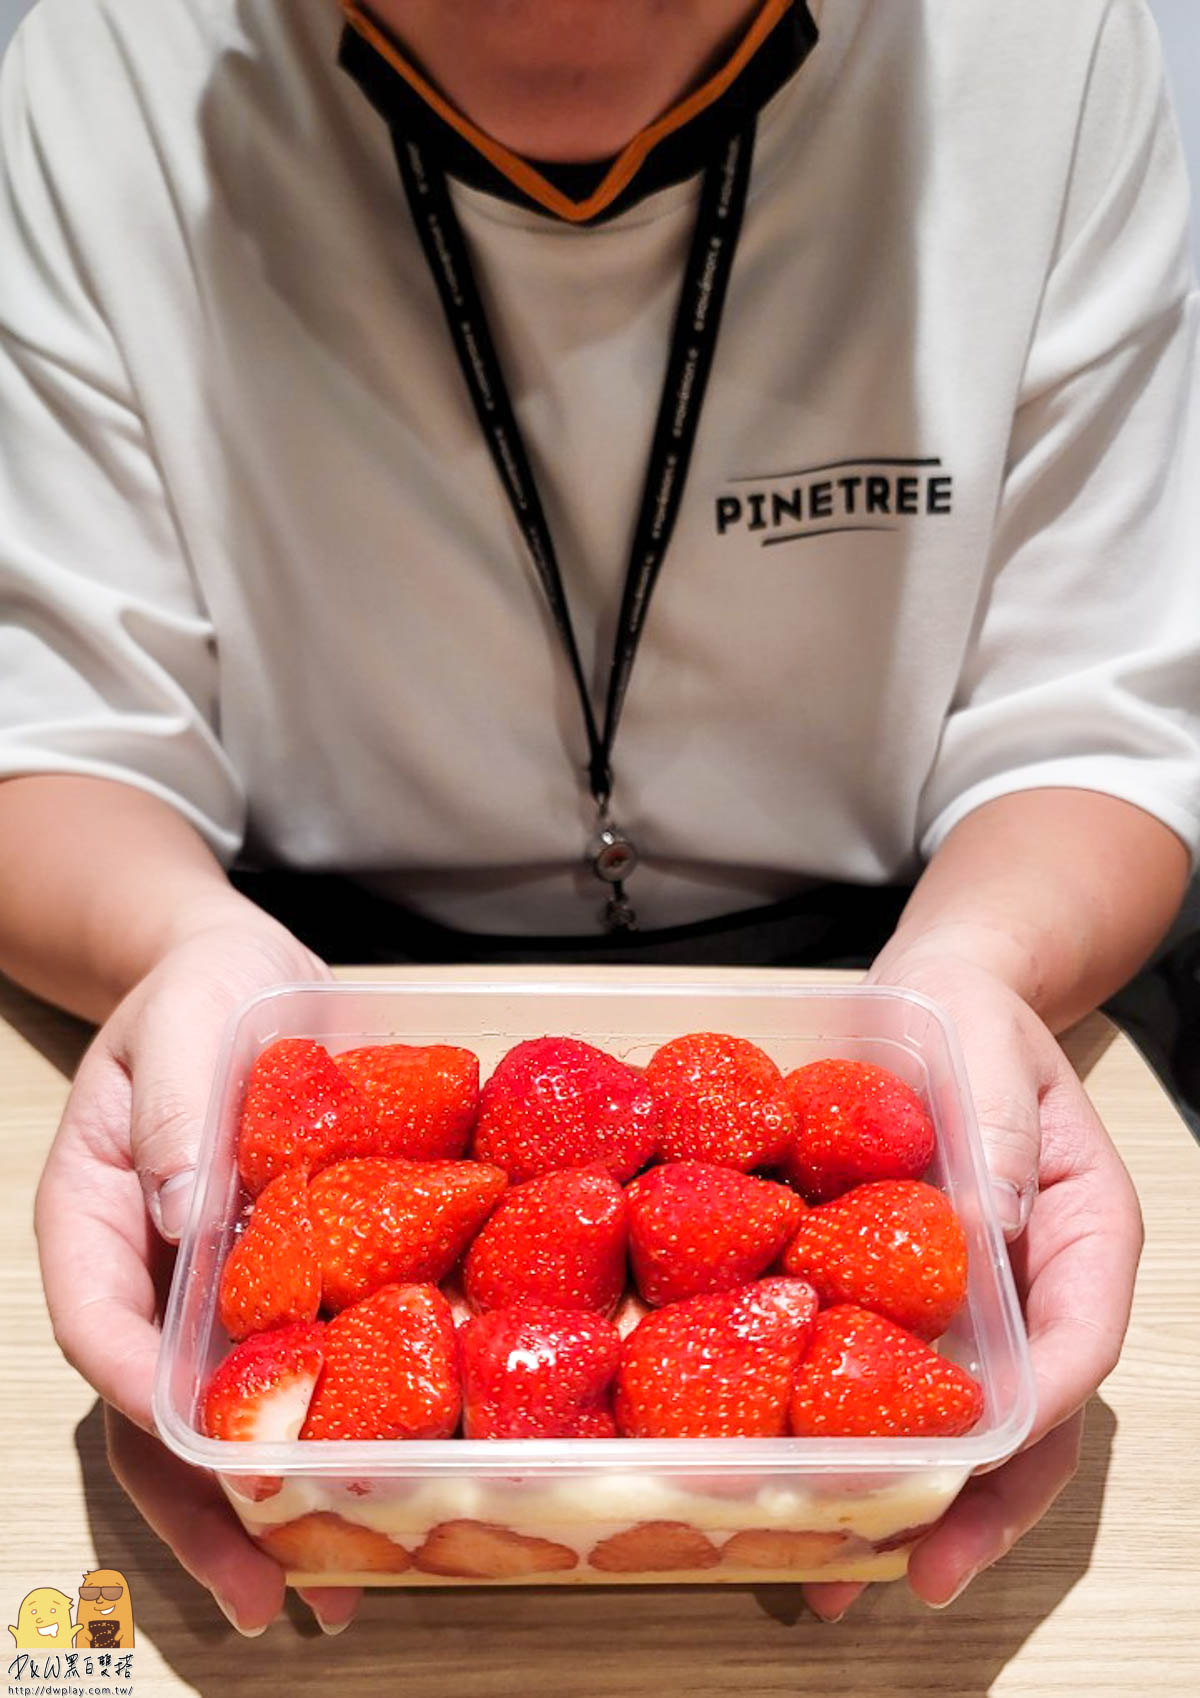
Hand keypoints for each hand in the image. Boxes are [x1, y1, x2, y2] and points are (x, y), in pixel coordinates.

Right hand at [34, 918, 358, 1635]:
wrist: (253, 978)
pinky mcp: (282, 1287)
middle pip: (150, 1412)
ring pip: (217, 1420)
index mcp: (95, 1217)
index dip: (144, 1394)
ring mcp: (211, 1292)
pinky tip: (373, 1497)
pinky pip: (296, 1372)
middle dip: (200, 1508)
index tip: (208, 1448)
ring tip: (321, 1596)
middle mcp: (147, 1275)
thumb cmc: (201, 988)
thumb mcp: (183, 1021)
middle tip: (264, 1591)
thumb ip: (173, 1111)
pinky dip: (327, 1437)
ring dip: (263, 1511)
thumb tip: (184, 1216)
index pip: (98, 1324)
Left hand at [801, 950, 1142, 1621]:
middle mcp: (1038, 1290)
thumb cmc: (971, 1015)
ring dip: (915, 1508)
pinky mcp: (906, 1309)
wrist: (934, 1002)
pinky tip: (803, 1499)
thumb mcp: (987, 1051)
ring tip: (841, 1579)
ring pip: (966, 1430)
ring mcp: (976, 1311)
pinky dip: (859, 1449)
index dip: (1038, 1410)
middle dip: (980, 1506)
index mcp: (1083, 1232)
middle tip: (918, 1572)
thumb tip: (986, 1230)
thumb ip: (996, 1133)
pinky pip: (891, 1389)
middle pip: (1032, 1420)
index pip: (1080, 1337)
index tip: (981, 1463)